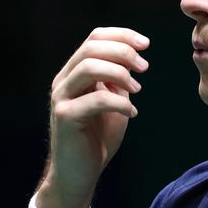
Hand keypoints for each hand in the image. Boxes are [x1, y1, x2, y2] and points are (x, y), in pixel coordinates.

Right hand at [36, 27, 149, 207]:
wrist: (80, 172)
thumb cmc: (98, 135)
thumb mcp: (113, 100)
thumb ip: (119, 79)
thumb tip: (134, 58)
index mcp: (75, 72)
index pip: (94, 38)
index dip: (122, 35)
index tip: (146, 44)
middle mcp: (64, 81)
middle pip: (91, 48)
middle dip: (123, 52)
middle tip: (144, 68)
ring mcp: (61, 98)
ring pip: (88, 67)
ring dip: (120, 73)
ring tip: (138, 89)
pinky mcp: (65, 118)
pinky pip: (95, 100)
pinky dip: (120, 103)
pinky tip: (133, 113)